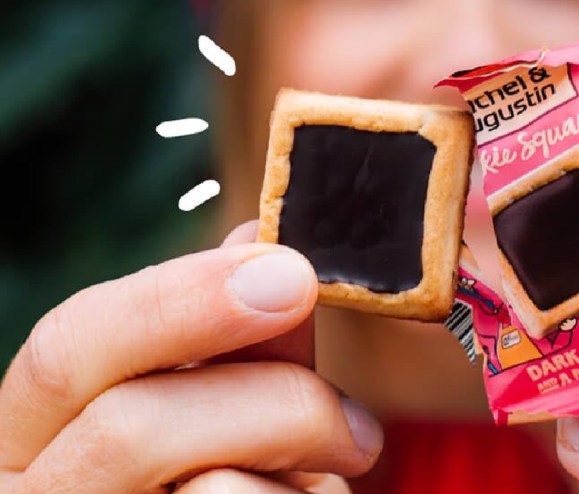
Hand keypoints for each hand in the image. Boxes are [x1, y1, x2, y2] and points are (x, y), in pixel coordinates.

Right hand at [0, 221, 382, 492]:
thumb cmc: (221, 477)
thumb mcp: (215, 409)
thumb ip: (231, 343)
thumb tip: (253, 247)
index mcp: (38, 435)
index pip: (70, 347)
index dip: (180, 298)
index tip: (291, 271)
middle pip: (133, 425)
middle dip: (270, 394)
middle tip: (359, 413)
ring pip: (211, 492)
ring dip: (302, 464)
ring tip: (352, 454)